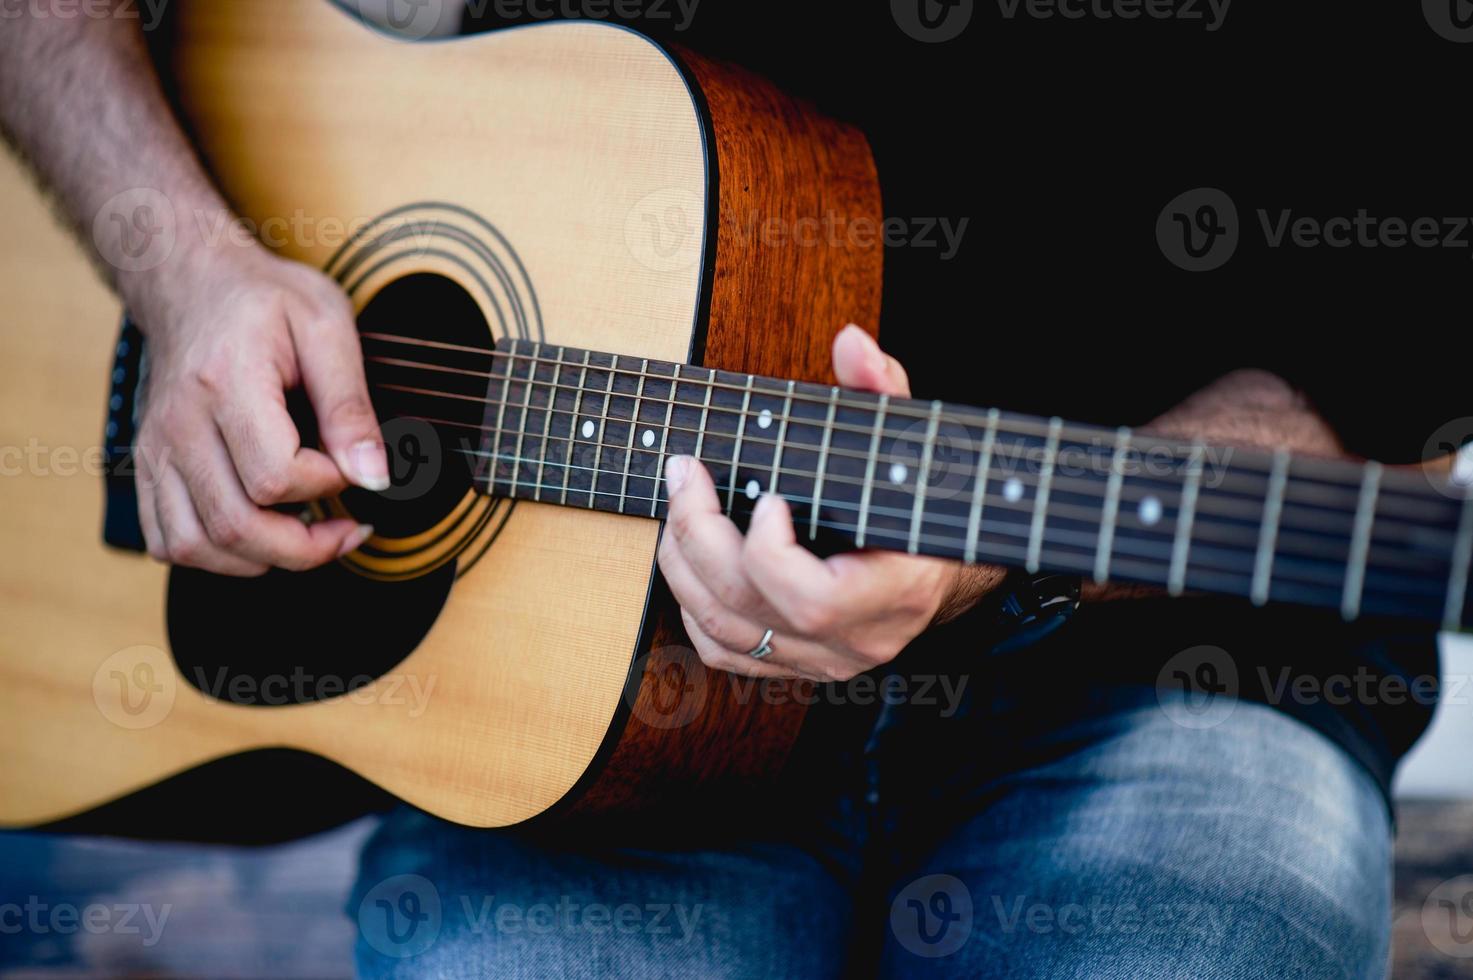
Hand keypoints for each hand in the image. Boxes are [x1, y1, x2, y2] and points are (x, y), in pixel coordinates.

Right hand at [133, 245, 387, 574]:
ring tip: (306, 536)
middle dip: (305, 548)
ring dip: (261, 559)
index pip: (274, 477)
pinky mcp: (146, 466)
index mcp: (226, 384)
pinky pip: (168, 542)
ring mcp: (156, 449)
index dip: (325, 486)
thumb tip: (374, 477)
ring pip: (195, 546)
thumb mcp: (328, 328)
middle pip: (234, 525)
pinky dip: (215, 556)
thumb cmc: (265, 301)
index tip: (351, 465)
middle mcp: (179, 424)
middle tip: (347, 531)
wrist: (192, 282)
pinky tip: (258, 533)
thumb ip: (351, 407)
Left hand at [658, 325, 1002, 681]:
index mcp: (896, 594)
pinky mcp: (792, 666)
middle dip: (699, 534)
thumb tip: (852, 342)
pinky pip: (721, 649)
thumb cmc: (920, 499)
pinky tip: (692, 556)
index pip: (814, 601)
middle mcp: (855, 642)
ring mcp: (820, 661)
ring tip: (680, 500)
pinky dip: (693, 603)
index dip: (771, 552)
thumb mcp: (909, 439)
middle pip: (748, 606)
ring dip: (682, 561)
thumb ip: (883, 389)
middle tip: (686, 472)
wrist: (940, 566)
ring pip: (722, 630)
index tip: (767, 497)